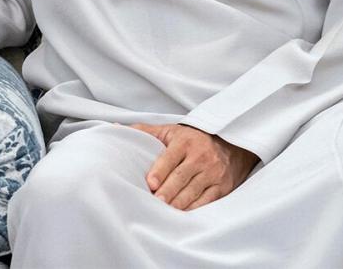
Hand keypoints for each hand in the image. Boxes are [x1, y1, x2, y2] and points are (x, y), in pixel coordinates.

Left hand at [129, 123, 258, 209]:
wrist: (228, 144)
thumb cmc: (190, 139)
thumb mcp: (169, 131)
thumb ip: (143, 131)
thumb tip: (113, 128)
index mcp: (185, 142)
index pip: (171, 157)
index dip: (160, 171)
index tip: (151, 183)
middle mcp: (200, 157)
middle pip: (182, 177)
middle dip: (169, 191)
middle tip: (156, 201)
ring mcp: (213, 172)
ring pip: (194, 190)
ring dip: (180, 202)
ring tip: (166, 211)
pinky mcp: (222, 186)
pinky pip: (208, 200)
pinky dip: (195, 208)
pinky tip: (183, 214)